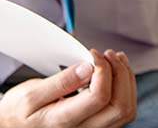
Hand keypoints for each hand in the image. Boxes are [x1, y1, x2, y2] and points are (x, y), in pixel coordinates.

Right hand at [0, 49, 135, 127]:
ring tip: (114, 58)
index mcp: (64, 122)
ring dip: (126, 78)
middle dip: (120, 73)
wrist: (14, 126)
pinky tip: (115, 69)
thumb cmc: (20, 111)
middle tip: (107, 54)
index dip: (103, 69)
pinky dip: (125, 85)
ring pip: (126, 108)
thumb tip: (88, 68)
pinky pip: (122, 107)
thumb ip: (60, 82)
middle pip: (120, 106)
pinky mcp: (99, 124)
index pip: (99, 97)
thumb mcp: (30, 95)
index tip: (93, 54)